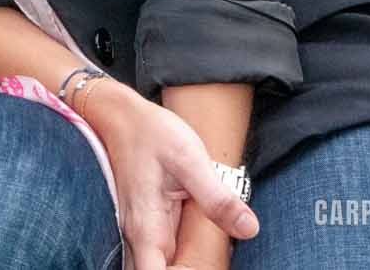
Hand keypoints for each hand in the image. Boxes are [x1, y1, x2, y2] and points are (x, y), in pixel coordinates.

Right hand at [75, 81, 256, 269]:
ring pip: (155, 266)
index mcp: (146, 226)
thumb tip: (248, 229)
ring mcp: (140, 229)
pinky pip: (158, 253)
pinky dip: (176, 259)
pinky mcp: (146, 221)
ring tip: (208, 256)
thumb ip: (217, 198)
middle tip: (211, 260)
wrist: (120, 114)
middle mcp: (138, 234)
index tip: (201, 268)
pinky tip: (200, 247)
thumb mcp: (190, 159)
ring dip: (179, 267)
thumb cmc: (151, 132)